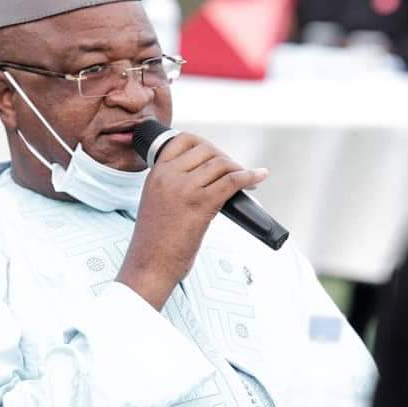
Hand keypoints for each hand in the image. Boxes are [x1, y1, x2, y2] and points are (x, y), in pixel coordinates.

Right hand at [116, 133, 267, 309]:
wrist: (149, 266)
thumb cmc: (154, 243)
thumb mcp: (155, 202)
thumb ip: (171, 186)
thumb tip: (202, 179)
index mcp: (155, 174)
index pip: (182, 140)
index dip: (204, 144)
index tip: (215, 154)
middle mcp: (168, 176)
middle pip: (206, 150)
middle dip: (224, 157)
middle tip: (233, 171)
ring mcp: (185, 189)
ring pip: (221, 164)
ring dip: (238, 168)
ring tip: (246, 178)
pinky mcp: (201, 204)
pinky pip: (232, 181)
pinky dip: (250, 177)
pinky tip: (258, 178)